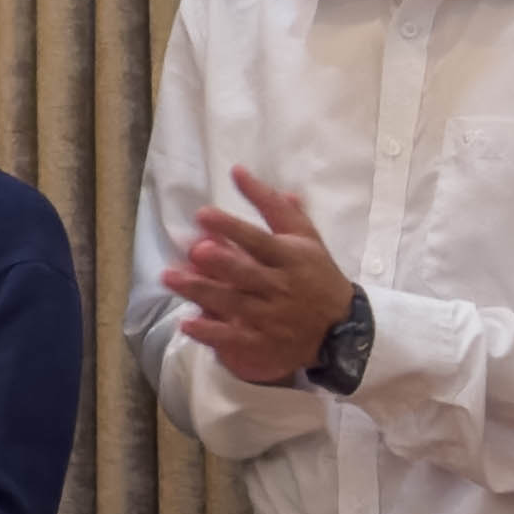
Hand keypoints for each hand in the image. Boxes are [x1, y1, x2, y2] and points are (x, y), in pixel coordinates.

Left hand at [162, 171, 358, 388]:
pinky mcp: (264, 343)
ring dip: (201, 291)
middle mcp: (280, 288)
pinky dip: (211, 333)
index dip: (233, 228)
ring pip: (233, 304)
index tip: (203, 214)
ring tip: (170, 277)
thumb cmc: (316, 274)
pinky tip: (187, 323)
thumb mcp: (304, 237)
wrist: (344, 329)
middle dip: (219, 262)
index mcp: (291, 259)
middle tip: (192, 250)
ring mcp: (272, 318)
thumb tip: (237, 171)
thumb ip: (272, 206)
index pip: (260, 241)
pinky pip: (235, 339)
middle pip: (246, 274)